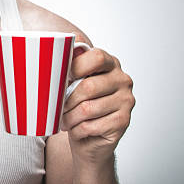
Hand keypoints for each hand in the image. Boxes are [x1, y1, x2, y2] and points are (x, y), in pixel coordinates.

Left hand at [61, 46, 134, 166]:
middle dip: (67, 99)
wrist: (91, 138)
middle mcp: (122, 80)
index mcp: (111, 63)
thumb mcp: (74, 82)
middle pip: (88, 86)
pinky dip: (77, 130)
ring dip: (69, 117)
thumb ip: (70, 64)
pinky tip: (75, 129)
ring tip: (64, 119)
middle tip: (57, 106)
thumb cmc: (80, 104)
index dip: (75, 66)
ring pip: (88, 109)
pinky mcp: (123, 122)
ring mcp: (126, 101)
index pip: (96, 57)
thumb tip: (58, 45)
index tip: (62, 77)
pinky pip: (91, 126)